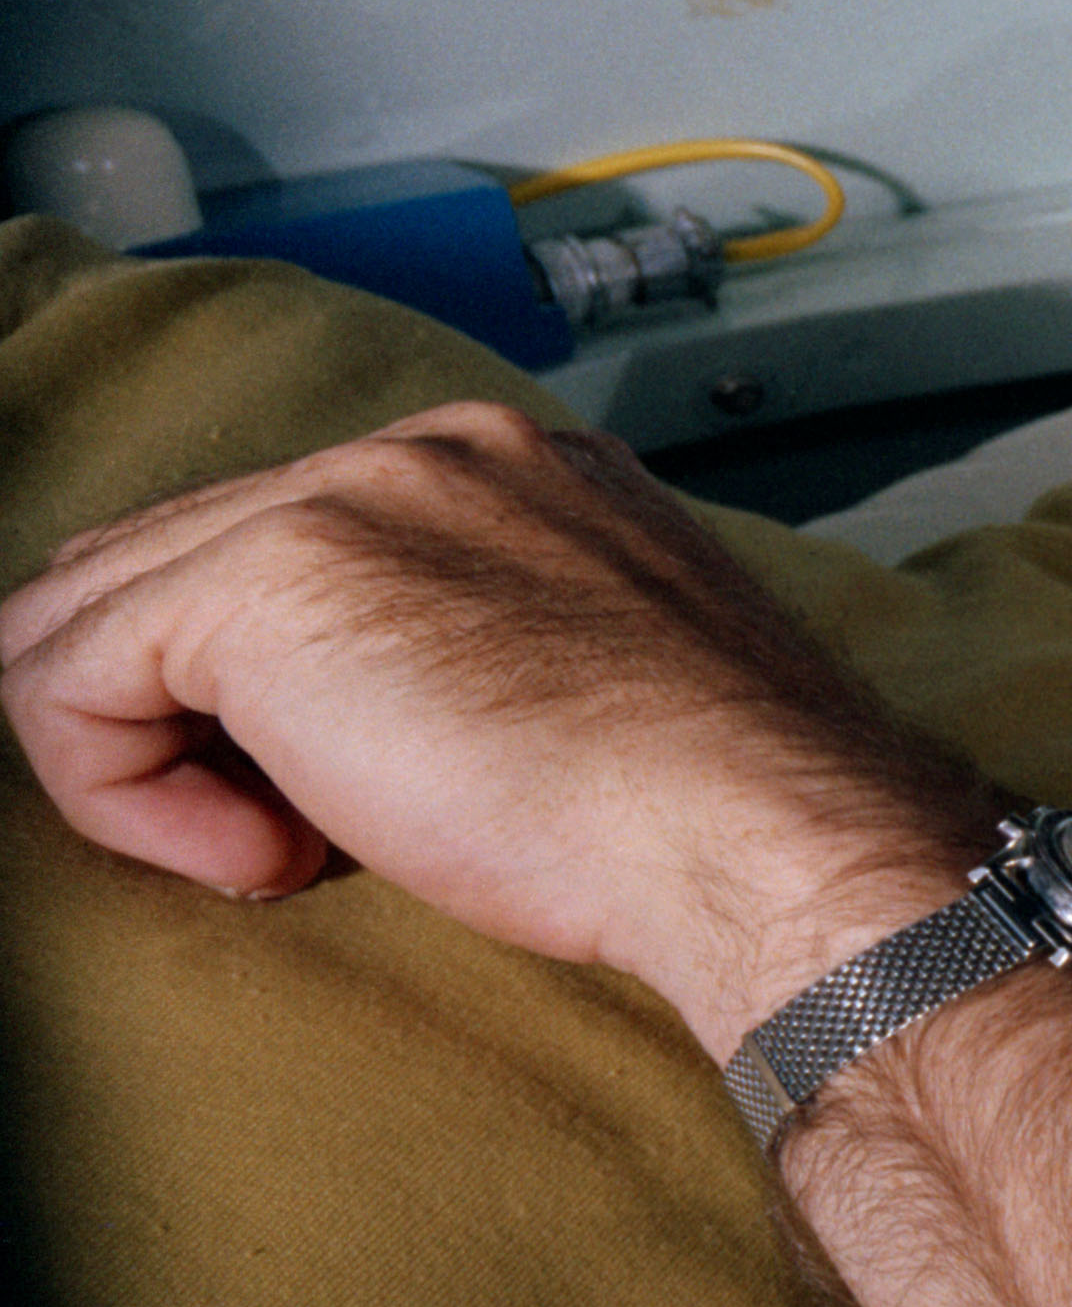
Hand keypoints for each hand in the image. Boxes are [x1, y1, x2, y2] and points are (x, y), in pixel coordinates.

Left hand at [0, 392, 989, 1041]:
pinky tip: (265, 855)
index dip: (263, 709)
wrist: (767, 837)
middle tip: (301, 840)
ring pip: (84, 619)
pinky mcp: (268, 575)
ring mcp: (344, 494)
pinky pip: (58, 680)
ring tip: (286, 852)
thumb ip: (460, 658)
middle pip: (157, 568)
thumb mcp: (578, 694)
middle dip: (185, 727)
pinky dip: (122, 796)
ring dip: (148, 765)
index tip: (354, 817)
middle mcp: (421, 450)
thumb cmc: (705, 815)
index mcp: (509, 472)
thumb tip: (331, 729)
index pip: (272, 552)